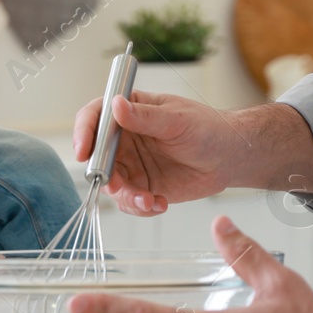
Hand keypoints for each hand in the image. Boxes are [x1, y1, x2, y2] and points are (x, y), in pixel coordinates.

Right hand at [72, 91, 235, 215]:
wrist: (229, 157)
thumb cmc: (207, 128)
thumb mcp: (176, 120)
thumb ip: (144, 117)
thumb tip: (116, 105)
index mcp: (129, 111)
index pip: (95, 117)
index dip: (84, 133)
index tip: (83, 152)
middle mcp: (125, 139)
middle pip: (97, 156)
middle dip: (103, 174)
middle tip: (118, 186)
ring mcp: (132, 164)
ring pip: (111, 184)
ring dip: (126, 196)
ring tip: (149, 200)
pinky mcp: (143, 186)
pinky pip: (129, 202)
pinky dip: (141, 206)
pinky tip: (160, 203)